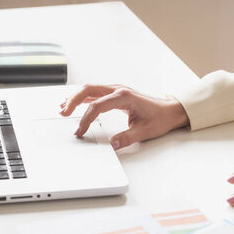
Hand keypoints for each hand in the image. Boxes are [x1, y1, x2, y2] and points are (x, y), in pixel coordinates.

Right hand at [60, 84, 188, 149]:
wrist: (170, 110)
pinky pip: (95, 92)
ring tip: (63, 108)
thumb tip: (113, 145)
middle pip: (88, 89)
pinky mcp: (115, 94)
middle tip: (63, 113)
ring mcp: (116, 90)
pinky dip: (82, 97)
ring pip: (90, 89)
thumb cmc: (159, 118)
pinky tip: (74, 103)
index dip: (86, 119)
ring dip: (75, 97)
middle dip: (73, 100)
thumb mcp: (144, 131)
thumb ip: (128, 138)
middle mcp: (118, 90)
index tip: (80, 131)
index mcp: (124, 97)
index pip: (97, 106)